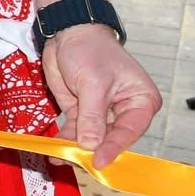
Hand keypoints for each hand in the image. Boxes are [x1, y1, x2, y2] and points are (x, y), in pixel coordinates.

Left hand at [42, 25, 160, 167]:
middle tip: (76, 163)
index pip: (129, 131)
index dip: (113, 148)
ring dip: (75, 149)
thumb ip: (92, 116)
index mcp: (141, 101)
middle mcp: (124, 110)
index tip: (98, 162)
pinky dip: (65, 140)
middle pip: (110, 138)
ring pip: (91, 138)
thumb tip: (91, 144)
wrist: (68, 32)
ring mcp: (102, 113)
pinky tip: (54, 150)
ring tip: (59, 159)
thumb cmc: (91, 49)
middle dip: (92, 151)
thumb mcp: (93, 83)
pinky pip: (75, 131)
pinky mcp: (82, 112)